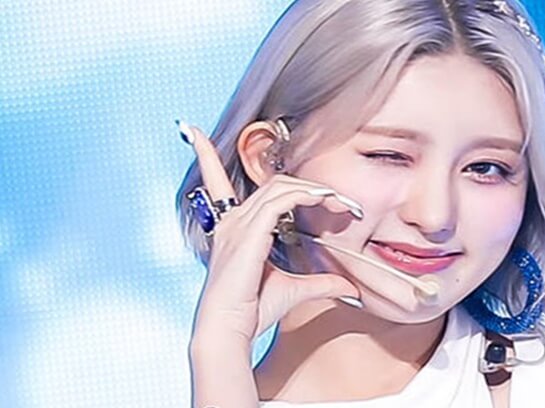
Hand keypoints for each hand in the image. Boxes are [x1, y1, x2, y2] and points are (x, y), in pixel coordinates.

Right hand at [184, 123, 362, 346]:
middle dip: (311, 186)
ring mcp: (237, 224)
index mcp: (233, 227)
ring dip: (316, 190)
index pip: (214, 181)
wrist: (229, 332)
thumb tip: (348, 285)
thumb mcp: (294, 290)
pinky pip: (281, 199)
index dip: (204, 154)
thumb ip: (320, 283)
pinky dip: (307, 195)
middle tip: (343, 202)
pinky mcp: (248, 232)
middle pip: (275, 184)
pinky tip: (326, 202)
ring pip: (281, 186)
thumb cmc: (253, 311)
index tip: (193, 130)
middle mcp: (232, 220)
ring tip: (343, 204)